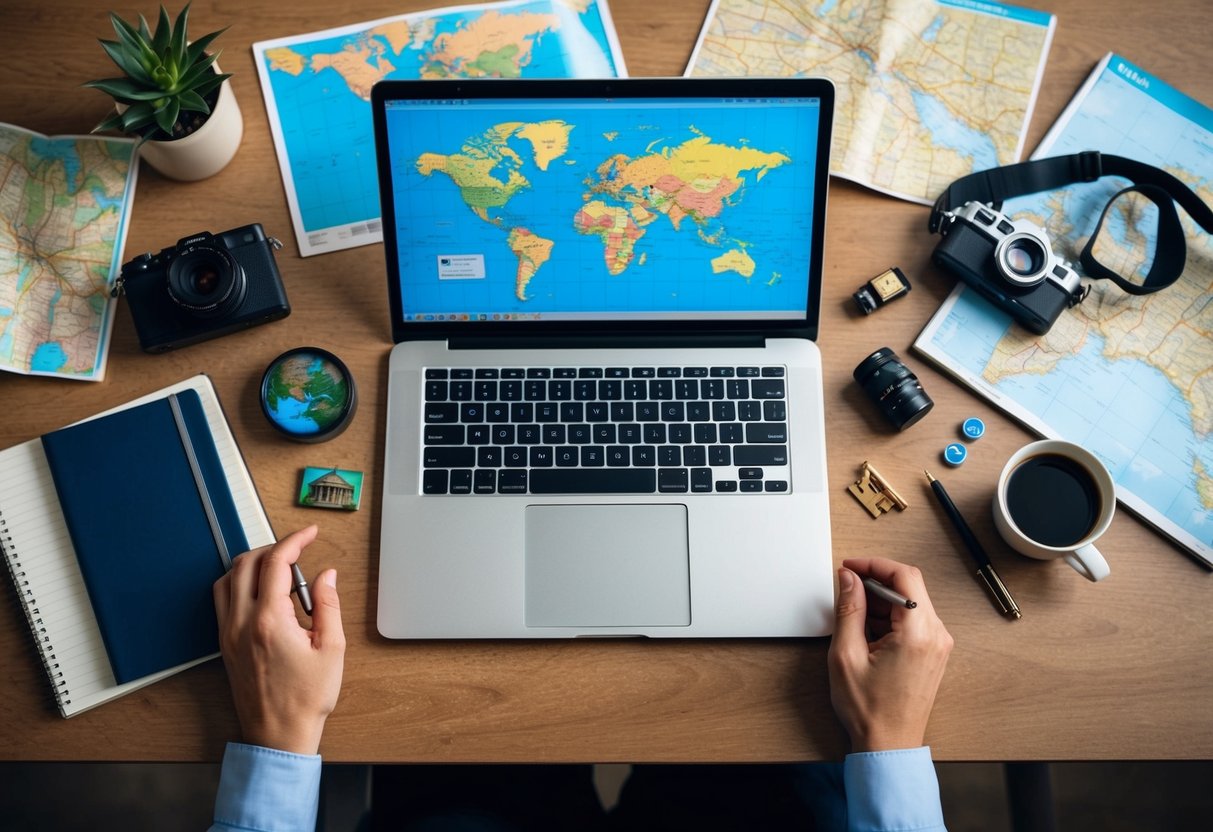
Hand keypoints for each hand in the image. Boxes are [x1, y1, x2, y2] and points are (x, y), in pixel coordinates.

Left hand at [213, 525, 345, 754]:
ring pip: (228, 578)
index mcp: (269, 621)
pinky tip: (261, 592)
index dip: (295, 540)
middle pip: (246, 563)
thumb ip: (328, 605)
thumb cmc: (306, 699)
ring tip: (280, 570)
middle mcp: (242, 622)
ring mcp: (228, 633)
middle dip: (274, 548)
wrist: (278, 735)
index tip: (310, 534)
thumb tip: (326, 576)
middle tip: (298, 552)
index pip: (276, 563)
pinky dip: (239, 583)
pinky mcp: (224, 643)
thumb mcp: (332, 649)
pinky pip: (223, 599)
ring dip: (252, 564)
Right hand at [827, 557, 952, 752]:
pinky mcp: (934, 652)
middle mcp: (936, 635)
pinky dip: (891, 615)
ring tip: (855, 615)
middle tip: (847, 587)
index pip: (904, 576)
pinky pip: (914, 618)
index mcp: (918, 633)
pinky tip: (869, 630)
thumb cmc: (869, 710)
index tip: (850, 567)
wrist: (889, 745)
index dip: (874, 564)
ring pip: (911, 600)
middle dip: (876, 580)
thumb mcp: (846, 655)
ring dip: (882, 599)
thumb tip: (849, 579)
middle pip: (910, 585)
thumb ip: (849, 609)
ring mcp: (939, 644)